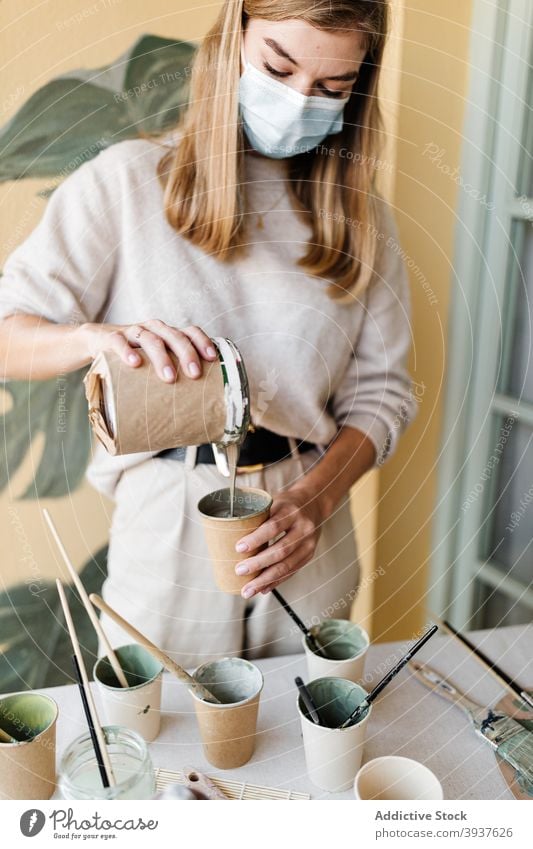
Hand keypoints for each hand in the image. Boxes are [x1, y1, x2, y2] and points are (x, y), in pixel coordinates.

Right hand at [78, 320, 216, 381]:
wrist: (98, 341)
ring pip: (150, 339)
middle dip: (187, 354)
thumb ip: (170, 376)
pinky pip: (118, 341)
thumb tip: (193, 410)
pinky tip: (134, 363)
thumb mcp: (154, 362)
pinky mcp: (111, 338)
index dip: (202, 342)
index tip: (212, 359)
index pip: (190, 331)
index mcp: (167, 333)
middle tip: (194, 375)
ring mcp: (133, 332)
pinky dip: (127, 351)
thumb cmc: (136, 357)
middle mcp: (153, 329)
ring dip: (162, 357)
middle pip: (174, 336)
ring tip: (169, 378)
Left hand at [234, 487, 324, 598]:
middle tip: (239, 571)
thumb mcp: (273, 502)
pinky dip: (276, 582)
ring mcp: (309, 543)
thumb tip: (228, 535)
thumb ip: (257, 517)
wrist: (314, 503)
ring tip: (247, 590)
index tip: (238, 548)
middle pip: (281, 550)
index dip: (256, 539)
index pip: (273, 526)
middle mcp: (303, 528)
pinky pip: (292, 571)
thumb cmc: (286, 503)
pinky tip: (262, 589)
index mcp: (291, 511)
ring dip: (265, 580)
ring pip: (287, 565)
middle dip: (258, 563)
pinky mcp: (309, 555)